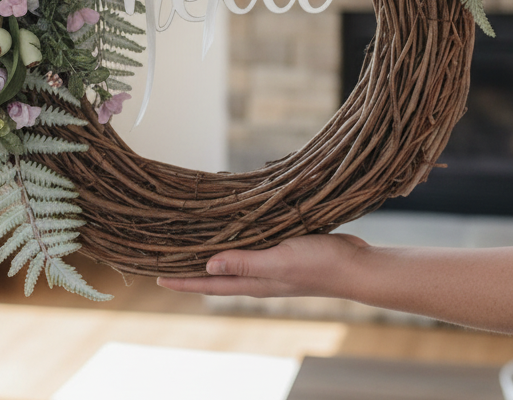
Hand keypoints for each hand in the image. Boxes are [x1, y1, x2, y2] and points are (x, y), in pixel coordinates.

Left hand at [157, 233, 367, 297]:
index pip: (209, 284)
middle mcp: (258, 276)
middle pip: (216, 275)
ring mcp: (271, 265)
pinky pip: (251, 246)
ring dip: (212, 253)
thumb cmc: (319, 265)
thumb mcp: (278, 262)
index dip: (183, 282)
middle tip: (166, 258)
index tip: (156, 279)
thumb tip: (208, 267)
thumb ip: (245, 264)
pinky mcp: (284, 250)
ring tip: (191, 242)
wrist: (356, 266)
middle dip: (191, 269)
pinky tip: (234, 228)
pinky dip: (236, 240)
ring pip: (233, 260)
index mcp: (254, 282)